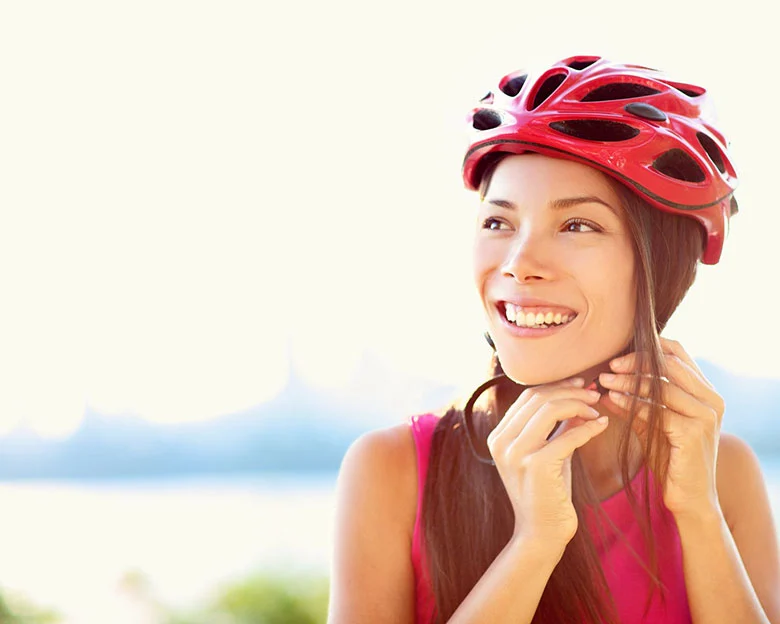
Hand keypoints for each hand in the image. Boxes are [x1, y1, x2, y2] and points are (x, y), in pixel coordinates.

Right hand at [487, 377, 609, 544]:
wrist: (541, 533)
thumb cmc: (547, 492)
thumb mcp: (547, 452)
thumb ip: (554, 427)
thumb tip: (575, 396)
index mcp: (499, 436)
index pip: (527, 396)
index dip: (556, 385)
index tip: (580, 384)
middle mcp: (502, 442)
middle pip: (538, 398)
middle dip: (570, 391)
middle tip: (594, 394)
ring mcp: (516, 454)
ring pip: (550, 409)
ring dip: (579, 405)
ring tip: (597, 409)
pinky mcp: (536, 466)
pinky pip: (568, 436)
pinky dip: (588, 428)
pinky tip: (602, 426)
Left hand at [597, 337, 724, 520]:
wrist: (690, 500)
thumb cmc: (671, 460)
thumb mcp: (651, 425)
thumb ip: (635, 403)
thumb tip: (606, 384)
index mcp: (707, 393)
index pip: (679, 354)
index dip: (648, 349)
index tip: (619, 355)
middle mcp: (712, 400)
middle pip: (670, 364)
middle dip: (635, 362)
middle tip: (609, 365)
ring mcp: (705, 416)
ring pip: (661, 386)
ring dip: (628, 382)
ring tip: (603, 381)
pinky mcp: (693, 433)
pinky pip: (656, 410)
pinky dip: (632, 403)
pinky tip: (612, 400)